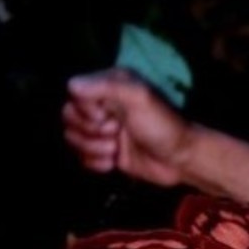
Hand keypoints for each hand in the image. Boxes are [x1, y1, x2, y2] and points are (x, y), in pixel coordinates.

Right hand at [63, 67, 194, 186]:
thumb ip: (106, 87)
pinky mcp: (103, 152)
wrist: (179, 160)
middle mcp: (103, 105)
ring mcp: (102, 130)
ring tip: (116, 149)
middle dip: (89, 131)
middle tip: (115, 133)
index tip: (106, 117)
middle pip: (68, 116)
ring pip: (72, 138)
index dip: (85, 109)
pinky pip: (80, 157)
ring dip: (93, 148)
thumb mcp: (139, 98)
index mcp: (110, 86)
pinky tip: (113, 163)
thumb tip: (71, 85)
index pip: (75, 93)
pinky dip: (95, 163)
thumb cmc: (162, 125)